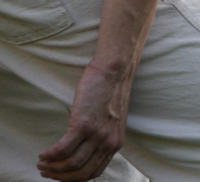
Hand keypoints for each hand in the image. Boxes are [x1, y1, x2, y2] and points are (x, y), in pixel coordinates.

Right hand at [38, 61, 131, 180]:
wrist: (115, 72)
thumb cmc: (110, 92)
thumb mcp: (112, 122)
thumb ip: (102, 137)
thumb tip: (85, 149)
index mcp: (116, 143)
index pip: (94, 172)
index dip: (75, 178)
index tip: (61, 176)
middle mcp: (108, 142)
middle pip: (82, 172)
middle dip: (61, 177)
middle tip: (46, 173)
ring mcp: (97, 134)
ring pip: (71, 163)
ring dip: (52, 167)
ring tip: (42, 163)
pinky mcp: (84, 124)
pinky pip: (63, 148)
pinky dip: (50, 154)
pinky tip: (43, 153)